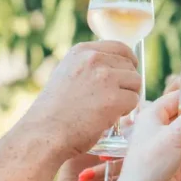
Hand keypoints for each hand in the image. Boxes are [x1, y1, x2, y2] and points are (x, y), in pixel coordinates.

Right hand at [23, 41, 140, 158]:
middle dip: (127, 84)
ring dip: (128, 97)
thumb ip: (89, 68)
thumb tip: (116, 68)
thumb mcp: (67, 75)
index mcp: (82, 51)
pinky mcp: (113, 98)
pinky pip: (134, 101)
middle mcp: (94, 59)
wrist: (44, 132)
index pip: (120, 47)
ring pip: (136, 83)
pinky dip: (126, 111)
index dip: (128, 62)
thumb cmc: (55, 111)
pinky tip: (109, 118)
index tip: (127, 74)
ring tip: (108, 109)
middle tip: (112, 100)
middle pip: (130, 66)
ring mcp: (105, 77)